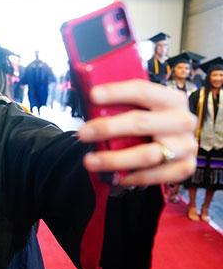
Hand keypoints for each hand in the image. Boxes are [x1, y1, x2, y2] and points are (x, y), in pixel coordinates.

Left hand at [77, 80, 196, 185]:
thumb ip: (122, 106)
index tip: (93, 95)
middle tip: (83, 133)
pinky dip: (131, 177)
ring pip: (147, 154)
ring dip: (114, 159)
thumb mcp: (144, 108)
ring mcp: (186, 145)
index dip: (116, 92)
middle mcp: (182, 121)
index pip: (142, 91)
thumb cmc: (153, 122)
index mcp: (171, 99)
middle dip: (108, 128)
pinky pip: (154, 176)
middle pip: (141, 123)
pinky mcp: (186, 167)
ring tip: (90, 161)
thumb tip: (87, 105)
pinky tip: (113, 176)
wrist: (178, 142)